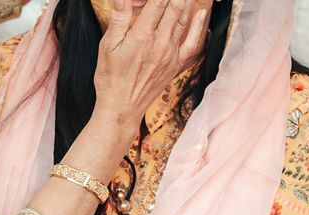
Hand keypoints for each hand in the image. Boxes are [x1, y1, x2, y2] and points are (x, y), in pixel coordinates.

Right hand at [93, 0, 210, 134]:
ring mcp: (171, 53)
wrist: (122, 109)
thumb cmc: (110, 79)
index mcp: (142, 35)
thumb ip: (118, 17)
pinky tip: (201, 12)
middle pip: (175, 5)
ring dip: (183, 2)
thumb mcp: (107, 46)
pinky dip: (199, 25)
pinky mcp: (175, 64)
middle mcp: (160, 42)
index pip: (159, 0)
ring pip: (183, 18)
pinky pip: (193, 42)